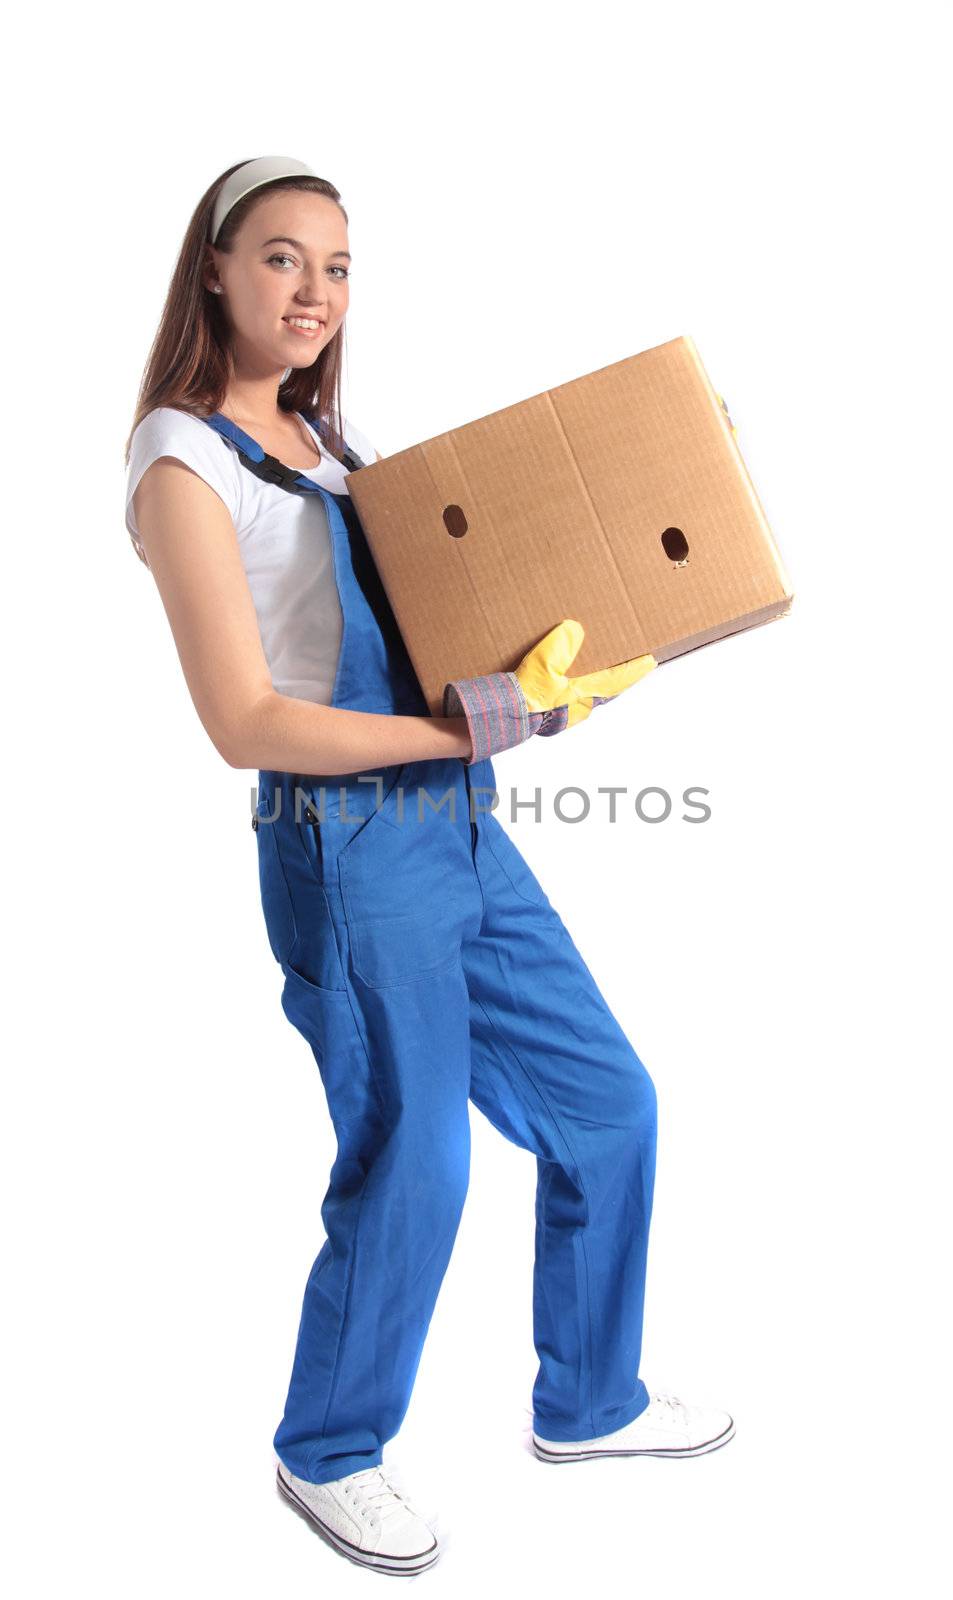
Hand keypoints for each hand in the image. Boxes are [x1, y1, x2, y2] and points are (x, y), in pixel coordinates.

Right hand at [442, 619, 656, 763]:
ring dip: (591, 686)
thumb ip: (560, 646)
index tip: (650, 661)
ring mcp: (563, 715)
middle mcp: (577, 708)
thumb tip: (574, 630)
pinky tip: (558, 684)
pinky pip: (566, 700)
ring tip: (589, 672)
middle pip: (604, 691)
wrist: (500, 721)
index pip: (616, 680)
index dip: (634, 669)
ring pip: (585, 697)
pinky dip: (569, 690)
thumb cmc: (523, 698)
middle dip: (613, 679)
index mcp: (582, 695)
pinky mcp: (547, 717)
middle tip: (623, 666)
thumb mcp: (543, 665)